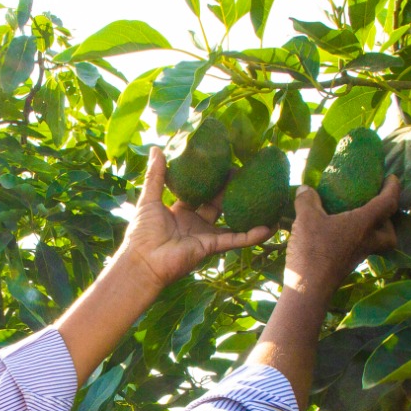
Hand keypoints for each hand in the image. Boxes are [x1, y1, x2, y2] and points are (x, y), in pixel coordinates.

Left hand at [114, 147, 273, 291]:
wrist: (144, 261)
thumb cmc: (142, 232)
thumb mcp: (149, 199)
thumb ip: (156, 176)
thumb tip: (157, 149)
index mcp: (180, 210)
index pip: (199, 192)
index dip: (211, 180)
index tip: (224, 164)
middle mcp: (194, 222)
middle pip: (218, 203)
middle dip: (231, 190)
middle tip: (246, 173)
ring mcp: (205, 235)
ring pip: (230, 221)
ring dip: (246, 211)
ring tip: (263, 195)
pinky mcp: (211, 246)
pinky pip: (234, 240)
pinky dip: (251, 236)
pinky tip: (268, 227)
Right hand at [284, 176, 399, 292]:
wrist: (309, 289)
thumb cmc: (313, 250)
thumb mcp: (305, 218)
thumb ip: (307, 200)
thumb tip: (305, 188)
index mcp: (364, 224)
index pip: (388, 202)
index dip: (394, 187)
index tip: (392, 178)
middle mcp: (367, 241)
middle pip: (391, 232)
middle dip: (389, 220)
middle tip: (377, 208)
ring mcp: (358, 256)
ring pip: (376, 244)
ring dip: (374, 232)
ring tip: (358, 221)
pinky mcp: (346, 266)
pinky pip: (359, 250)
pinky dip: (355, 241)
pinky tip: (338, 236)